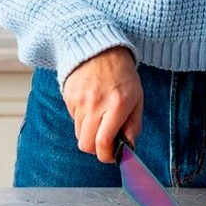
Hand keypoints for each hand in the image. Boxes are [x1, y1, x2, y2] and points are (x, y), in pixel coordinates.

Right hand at [61, 46, 141, 163]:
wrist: (100, 49)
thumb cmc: (123, 75)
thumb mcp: (137, 98)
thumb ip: (134, 125)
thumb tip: (128, 148)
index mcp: (117, 105)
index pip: (103, 142)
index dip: (106, 156)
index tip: (111, 155)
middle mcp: (96, 104)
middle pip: (86, 144)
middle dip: (95, 149)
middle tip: (104, 142)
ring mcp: (79, 100)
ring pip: (78, 134)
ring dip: (89, 133)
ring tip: (99, 117)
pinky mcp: (68, 96)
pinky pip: (72, 119)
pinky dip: (81, 119)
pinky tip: (91, 104)